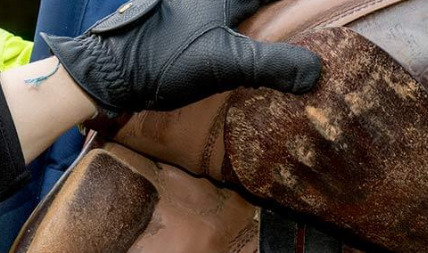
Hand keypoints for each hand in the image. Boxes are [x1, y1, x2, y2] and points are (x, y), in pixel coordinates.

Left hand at [41, 0, 321, 115]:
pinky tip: (239, 40)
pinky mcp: (177, 23)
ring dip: (251, 15)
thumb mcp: (226, 64)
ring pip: (231, 8)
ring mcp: (188, 7)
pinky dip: (235, 25)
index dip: (294, 3)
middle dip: (271, 9)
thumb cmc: (165, 60)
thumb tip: (316, 72)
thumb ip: (272, 64)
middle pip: (249, 3)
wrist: (108, 72)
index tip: (319, 7)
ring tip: (270, 23)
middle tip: (293, 15)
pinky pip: (216, 16)